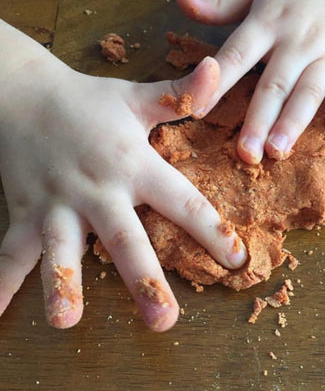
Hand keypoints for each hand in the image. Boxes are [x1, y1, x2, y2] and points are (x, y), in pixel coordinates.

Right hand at [0, 28, 246, 330]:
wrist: (22, 92)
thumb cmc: (89, 102)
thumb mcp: (137, 98)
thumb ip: (181, 93)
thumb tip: (216, 69)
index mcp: (134, 164)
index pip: (183, 202)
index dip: (212, 231)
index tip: (236, 260)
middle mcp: (98, 189)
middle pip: (124, 238)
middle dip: (145, 280)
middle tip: (164, 321)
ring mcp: (57, 203)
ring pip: (61, 249)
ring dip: (63, 284)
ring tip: (67, 322)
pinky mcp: (25, 211)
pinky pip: (11, 250)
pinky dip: (1, 281)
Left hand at [177, 0, 324, 162]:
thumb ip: (220, 3)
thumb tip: (182, 0)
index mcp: (267, 21)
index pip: (237, 55)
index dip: (217, 85)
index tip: (197, 111)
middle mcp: (296, 39)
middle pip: (274, 85)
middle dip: (259, 121)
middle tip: (246, 153)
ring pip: (309, 90)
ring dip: (294, 122)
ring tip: (278, 150)